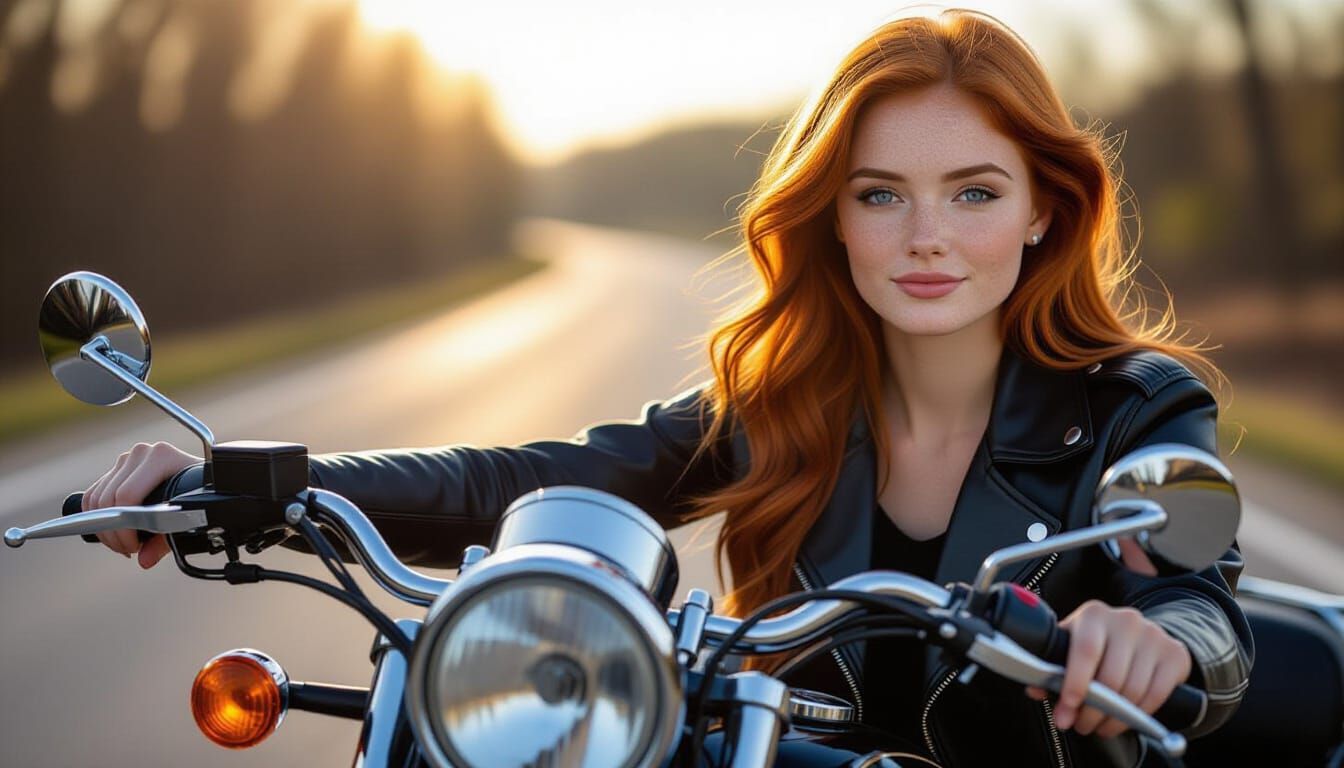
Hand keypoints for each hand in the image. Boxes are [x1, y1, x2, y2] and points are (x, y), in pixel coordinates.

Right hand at [83, 441, 199, 568]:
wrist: (202, 475)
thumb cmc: (200, 492)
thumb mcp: (189, 515)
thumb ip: (167, 540)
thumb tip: (145, 560)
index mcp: (161, 457)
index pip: (127, 496)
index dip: (125, 528)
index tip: (134, 547)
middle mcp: (142, 453)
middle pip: (108, 499)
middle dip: (114, 532)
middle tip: (129, 549)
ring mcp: (127, 458)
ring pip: (97, 498)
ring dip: (104, 528)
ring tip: (123, 543)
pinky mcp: (117, 468)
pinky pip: (93, 495)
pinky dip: (97, 517)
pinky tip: (114, 532)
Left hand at [1028, 598, 1191, 738]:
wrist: (1139, 636)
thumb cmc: (1097, 644)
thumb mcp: (1072, 647)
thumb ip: (1052, 667)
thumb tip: (1035, 690)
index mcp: (1094, 615)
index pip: (1085, 651)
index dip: (1075, 683)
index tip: (1066, 709)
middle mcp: (1125, 620)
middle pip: (1110, 676)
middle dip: (1092, 710)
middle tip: (1081, 725)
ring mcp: (1153, 636)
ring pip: (1133, 690)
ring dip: (1114, 717)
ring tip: (1099, 725)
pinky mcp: (1174, 654)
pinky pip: (1156, 694)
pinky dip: (1138, 714)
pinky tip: (1124, 720)